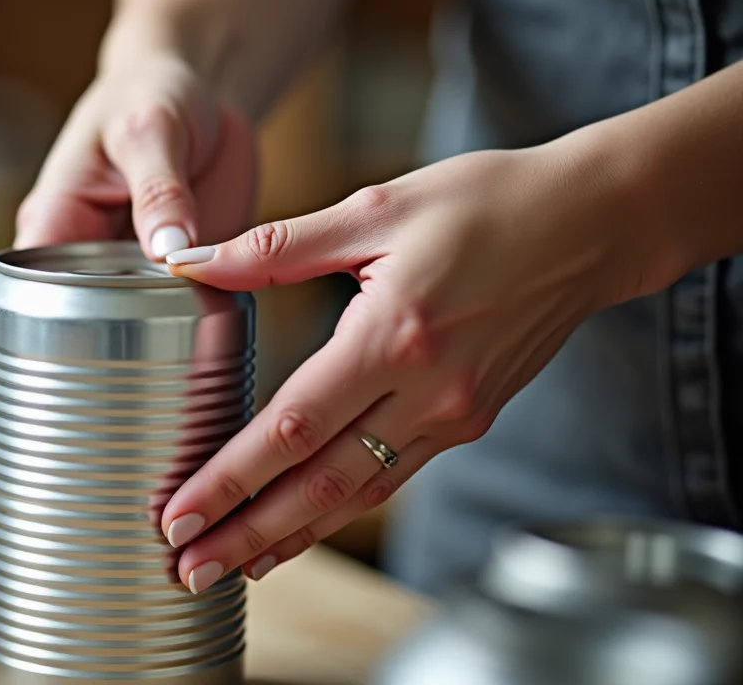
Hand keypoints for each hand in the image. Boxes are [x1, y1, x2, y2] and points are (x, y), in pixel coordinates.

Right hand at [0, 53, 258, 501]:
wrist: (201, 87)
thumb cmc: (156, 96)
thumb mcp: (151, 129)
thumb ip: (160, 189)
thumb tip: (172, 253)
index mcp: (51, 230)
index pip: (3, 319)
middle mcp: (75, 269)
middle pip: (27, 356)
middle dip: (2, 420)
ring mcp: (118, 286)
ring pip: (81, 362)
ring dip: (61, 418)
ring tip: (45, 486)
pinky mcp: (162, 290)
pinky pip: (143, 347)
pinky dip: (133, 391)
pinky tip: (137, 436)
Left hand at [158, 141, 643, 590]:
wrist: (590, 223)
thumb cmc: (485, 202)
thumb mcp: (375, 207)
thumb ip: (277, 246)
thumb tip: (192, 259)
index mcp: (393, 334)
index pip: (291, 426)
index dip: (230, 478)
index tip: (179, 513)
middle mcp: (427, 390)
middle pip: (319, 482)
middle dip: (247, 532)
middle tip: (188, 567)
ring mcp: (453, 414)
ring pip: (356, 494)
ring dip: (289, 536)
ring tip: (232, 565)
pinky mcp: (469, 420)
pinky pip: (392, 477)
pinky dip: (340, 511)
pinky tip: (301, 528)